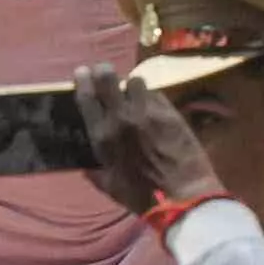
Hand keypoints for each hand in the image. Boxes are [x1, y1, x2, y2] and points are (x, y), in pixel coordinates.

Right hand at [78, 64, 225, 220]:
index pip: (87, 99)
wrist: (182, 193)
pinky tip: (152, 104)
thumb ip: (95, 171)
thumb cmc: (141, 194)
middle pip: (109, 80)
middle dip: (104, 72)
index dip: (83, 81)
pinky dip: (151, 96)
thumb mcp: (109, 186)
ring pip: (136, 82)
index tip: (82, 71)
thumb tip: (86, 165)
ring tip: (133, 92)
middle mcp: (123, 118)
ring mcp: (149, 112)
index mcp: (103, 136)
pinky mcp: (171, 112)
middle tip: (104, 70)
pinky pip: (157, 94)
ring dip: (132, 85)